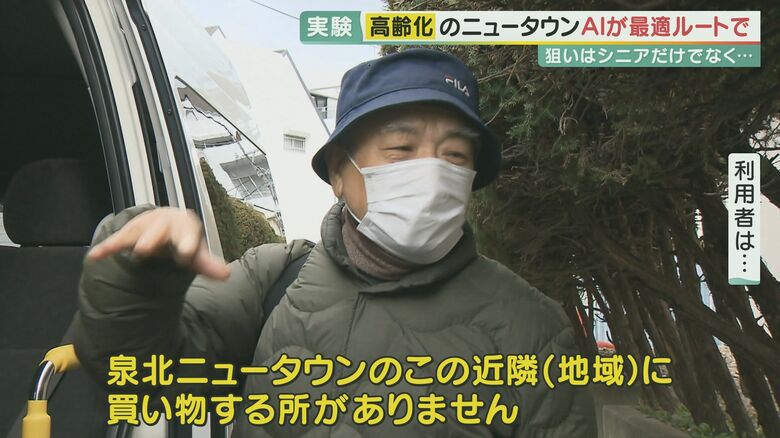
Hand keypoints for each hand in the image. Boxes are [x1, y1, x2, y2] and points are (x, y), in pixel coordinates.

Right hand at [87, 208, 230, 279]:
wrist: (166, 224)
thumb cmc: (182, 240)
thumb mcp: (195, 253)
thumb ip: (208, 264)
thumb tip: (226, 274)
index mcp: (184, 224)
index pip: (187, 230)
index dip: (187, 241)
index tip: (187, 253)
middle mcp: (164, 222)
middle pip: (159, 228)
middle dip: (153, 238)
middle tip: (146, 249)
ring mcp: (145, 226)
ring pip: (137, 231)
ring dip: (130, 240)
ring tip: (130, 251)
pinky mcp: (128, 234)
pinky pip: (116, 240)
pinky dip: (106, 247)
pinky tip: (94, 257)